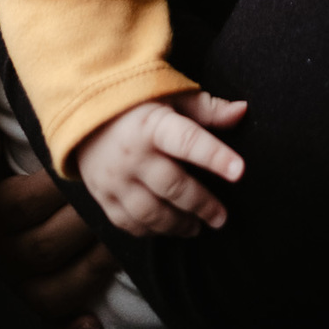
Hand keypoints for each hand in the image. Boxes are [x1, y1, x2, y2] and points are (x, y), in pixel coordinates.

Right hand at [0, 104, 116, 328]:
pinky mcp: (44, 300)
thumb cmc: (26, 145)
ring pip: (52, 290)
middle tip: (117, 201)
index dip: (50, 189)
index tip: (79, 169)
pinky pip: (52, 328)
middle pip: (41, 248)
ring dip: (90, 269)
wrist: (45, 172)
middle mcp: (1, 250)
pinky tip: (92, 323)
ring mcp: (22, 280)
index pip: (15, 206)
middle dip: (83, 224)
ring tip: (122, 241)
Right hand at [74, 93, 246, 237]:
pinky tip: (170, 228)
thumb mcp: (172, 96)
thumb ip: (208, 109)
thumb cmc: (139, 102)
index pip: (188, 141)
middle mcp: (132, 154)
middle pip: (172, 186)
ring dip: (178, 224)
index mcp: (153, 123)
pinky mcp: (103, 197)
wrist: (86, 111)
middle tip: (222, 217)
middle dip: (201, 204)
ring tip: (199, 227)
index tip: (239, 171)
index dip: (215, 156)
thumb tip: (242, 111)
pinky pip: (130, 223)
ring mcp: (115, 179)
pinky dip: (153, 231)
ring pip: (151, 212)